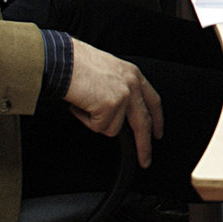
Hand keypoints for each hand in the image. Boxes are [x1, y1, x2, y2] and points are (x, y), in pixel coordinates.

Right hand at [64, 40, 162, 168]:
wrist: (65, 61)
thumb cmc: (78, 65)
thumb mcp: (109, 72)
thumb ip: (119, 89)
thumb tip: (120, 113)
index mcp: (133, 74)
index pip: (153, 101)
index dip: (157, 120)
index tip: (158, 134)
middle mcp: (132, 84)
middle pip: (144, 122)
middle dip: (145, 145)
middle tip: (146, 160)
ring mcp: (123, 96)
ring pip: (114, 128)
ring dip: (96, 122)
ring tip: (85, 104)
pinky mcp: (111, 106)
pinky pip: (99, 127)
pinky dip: (87, 120)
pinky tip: (81, 105)